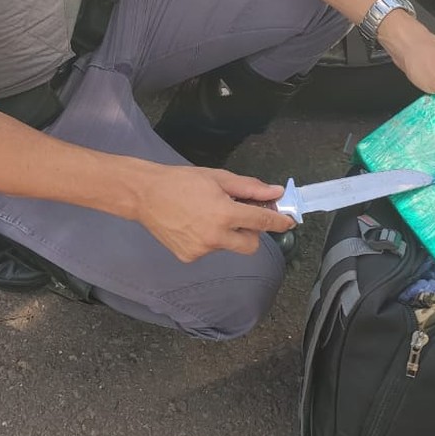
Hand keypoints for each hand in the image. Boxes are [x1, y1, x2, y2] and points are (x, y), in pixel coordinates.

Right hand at [135, 166, 296, 262]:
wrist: (145, 195)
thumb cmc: (181, 181)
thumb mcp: (218, 178)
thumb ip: (249, 188)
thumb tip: (274, 193)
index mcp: (225, 214)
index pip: (262, 222)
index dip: (279, 222)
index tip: (289, 222)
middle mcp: (215, 236)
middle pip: (251, 245)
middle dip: (252, 232)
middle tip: (239, 216)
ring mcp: (202, 250)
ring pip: (228, 246)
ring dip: (227, 234)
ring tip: (206, 216)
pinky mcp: (189, 257)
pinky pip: (210, 250)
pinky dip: (208, 239)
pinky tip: (193, 225)